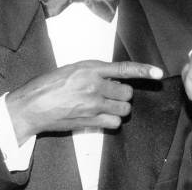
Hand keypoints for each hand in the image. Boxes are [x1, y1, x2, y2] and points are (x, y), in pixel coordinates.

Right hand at [6, 60, 162, 144]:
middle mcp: (95, 85)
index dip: (143, 70)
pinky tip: (100, 116)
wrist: (32, 105)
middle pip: (127, 93)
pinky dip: (111, 121)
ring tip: (104, 105)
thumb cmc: (49, 85)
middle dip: (122, 94)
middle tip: (109, 94)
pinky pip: (114, 123)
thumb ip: (95, 71)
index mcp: (90, 68)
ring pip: (124, 109)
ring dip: (118, 108)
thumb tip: (113, 78)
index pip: (123, 68)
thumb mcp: (73, 68)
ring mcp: (93, 104)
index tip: (158, 73)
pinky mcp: (90, 120)